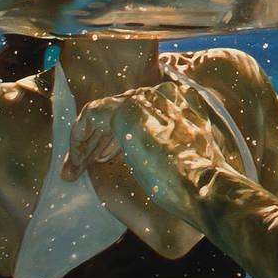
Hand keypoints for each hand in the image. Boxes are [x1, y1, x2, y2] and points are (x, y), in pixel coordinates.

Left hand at [64, 83, 234, 226]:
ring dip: (86, 140)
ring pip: (105, 111)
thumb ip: (169, 144)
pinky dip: (80, 136)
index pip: (142, 110)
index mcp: (184, 103)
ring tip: (74, 167)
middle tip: (82, 163)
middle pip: (121, 109)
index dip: (118, 135)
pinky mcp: (127, 110)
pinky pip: (91, 114)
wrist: (203, 183)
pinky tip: (76, 159)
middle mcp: (165, 94)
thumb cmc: (199, 182)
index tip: (105, 155)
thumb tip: (146, 151)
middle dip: (98, 138)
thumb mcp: (186, 156)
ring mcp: (146, 100)